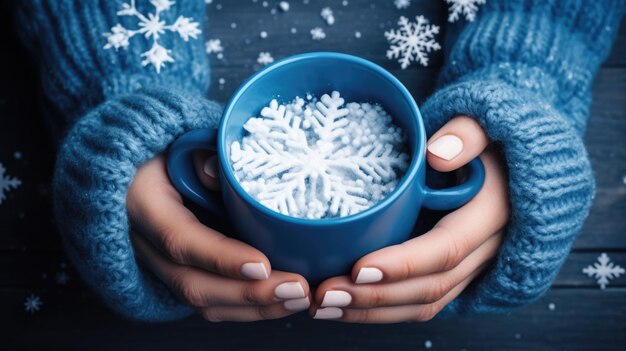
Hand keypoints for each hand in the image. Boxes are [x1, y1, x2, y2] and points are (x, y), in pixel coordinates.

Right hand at [127, 153, 310, 321]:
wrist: (144, 170)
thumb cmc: (171, 152)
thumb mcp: (182, 141)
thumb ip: (201, 153)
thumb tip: (218, 172)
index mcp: (143, 204)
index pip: (179, 239)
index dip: (221, 258)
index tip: (263, 265)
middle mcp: (146, 245)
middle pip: (193, 284)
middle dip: (248, 293)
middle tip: (297, 289)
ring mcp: (160, 266)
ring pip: (203, 301)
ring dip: (255, 308)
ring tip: (300, 299)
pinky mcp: (180, 275)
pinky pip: (212, 303)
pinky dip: (248, 309)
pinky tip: (284, 302)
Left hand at [310, 116, 508, 322]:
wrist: (499, 160)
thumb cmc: (482, 140)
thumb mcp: (482, 125)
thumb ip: (466, 133)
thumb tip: (438, 154)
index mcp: (491, 214)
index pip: (447, 249)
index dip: (403, 264)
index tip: (357, 267)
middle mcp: (484, 250)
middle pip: (430, 286)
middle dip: (376, 295)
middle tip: (325, 294)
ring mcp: (470, 266)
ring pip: (423, 303)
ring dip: (372, 311)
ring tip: (322, 307)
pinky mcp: (451, 273)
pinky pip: (418, 302)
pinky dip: (381, 310)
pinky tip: (342, 307)